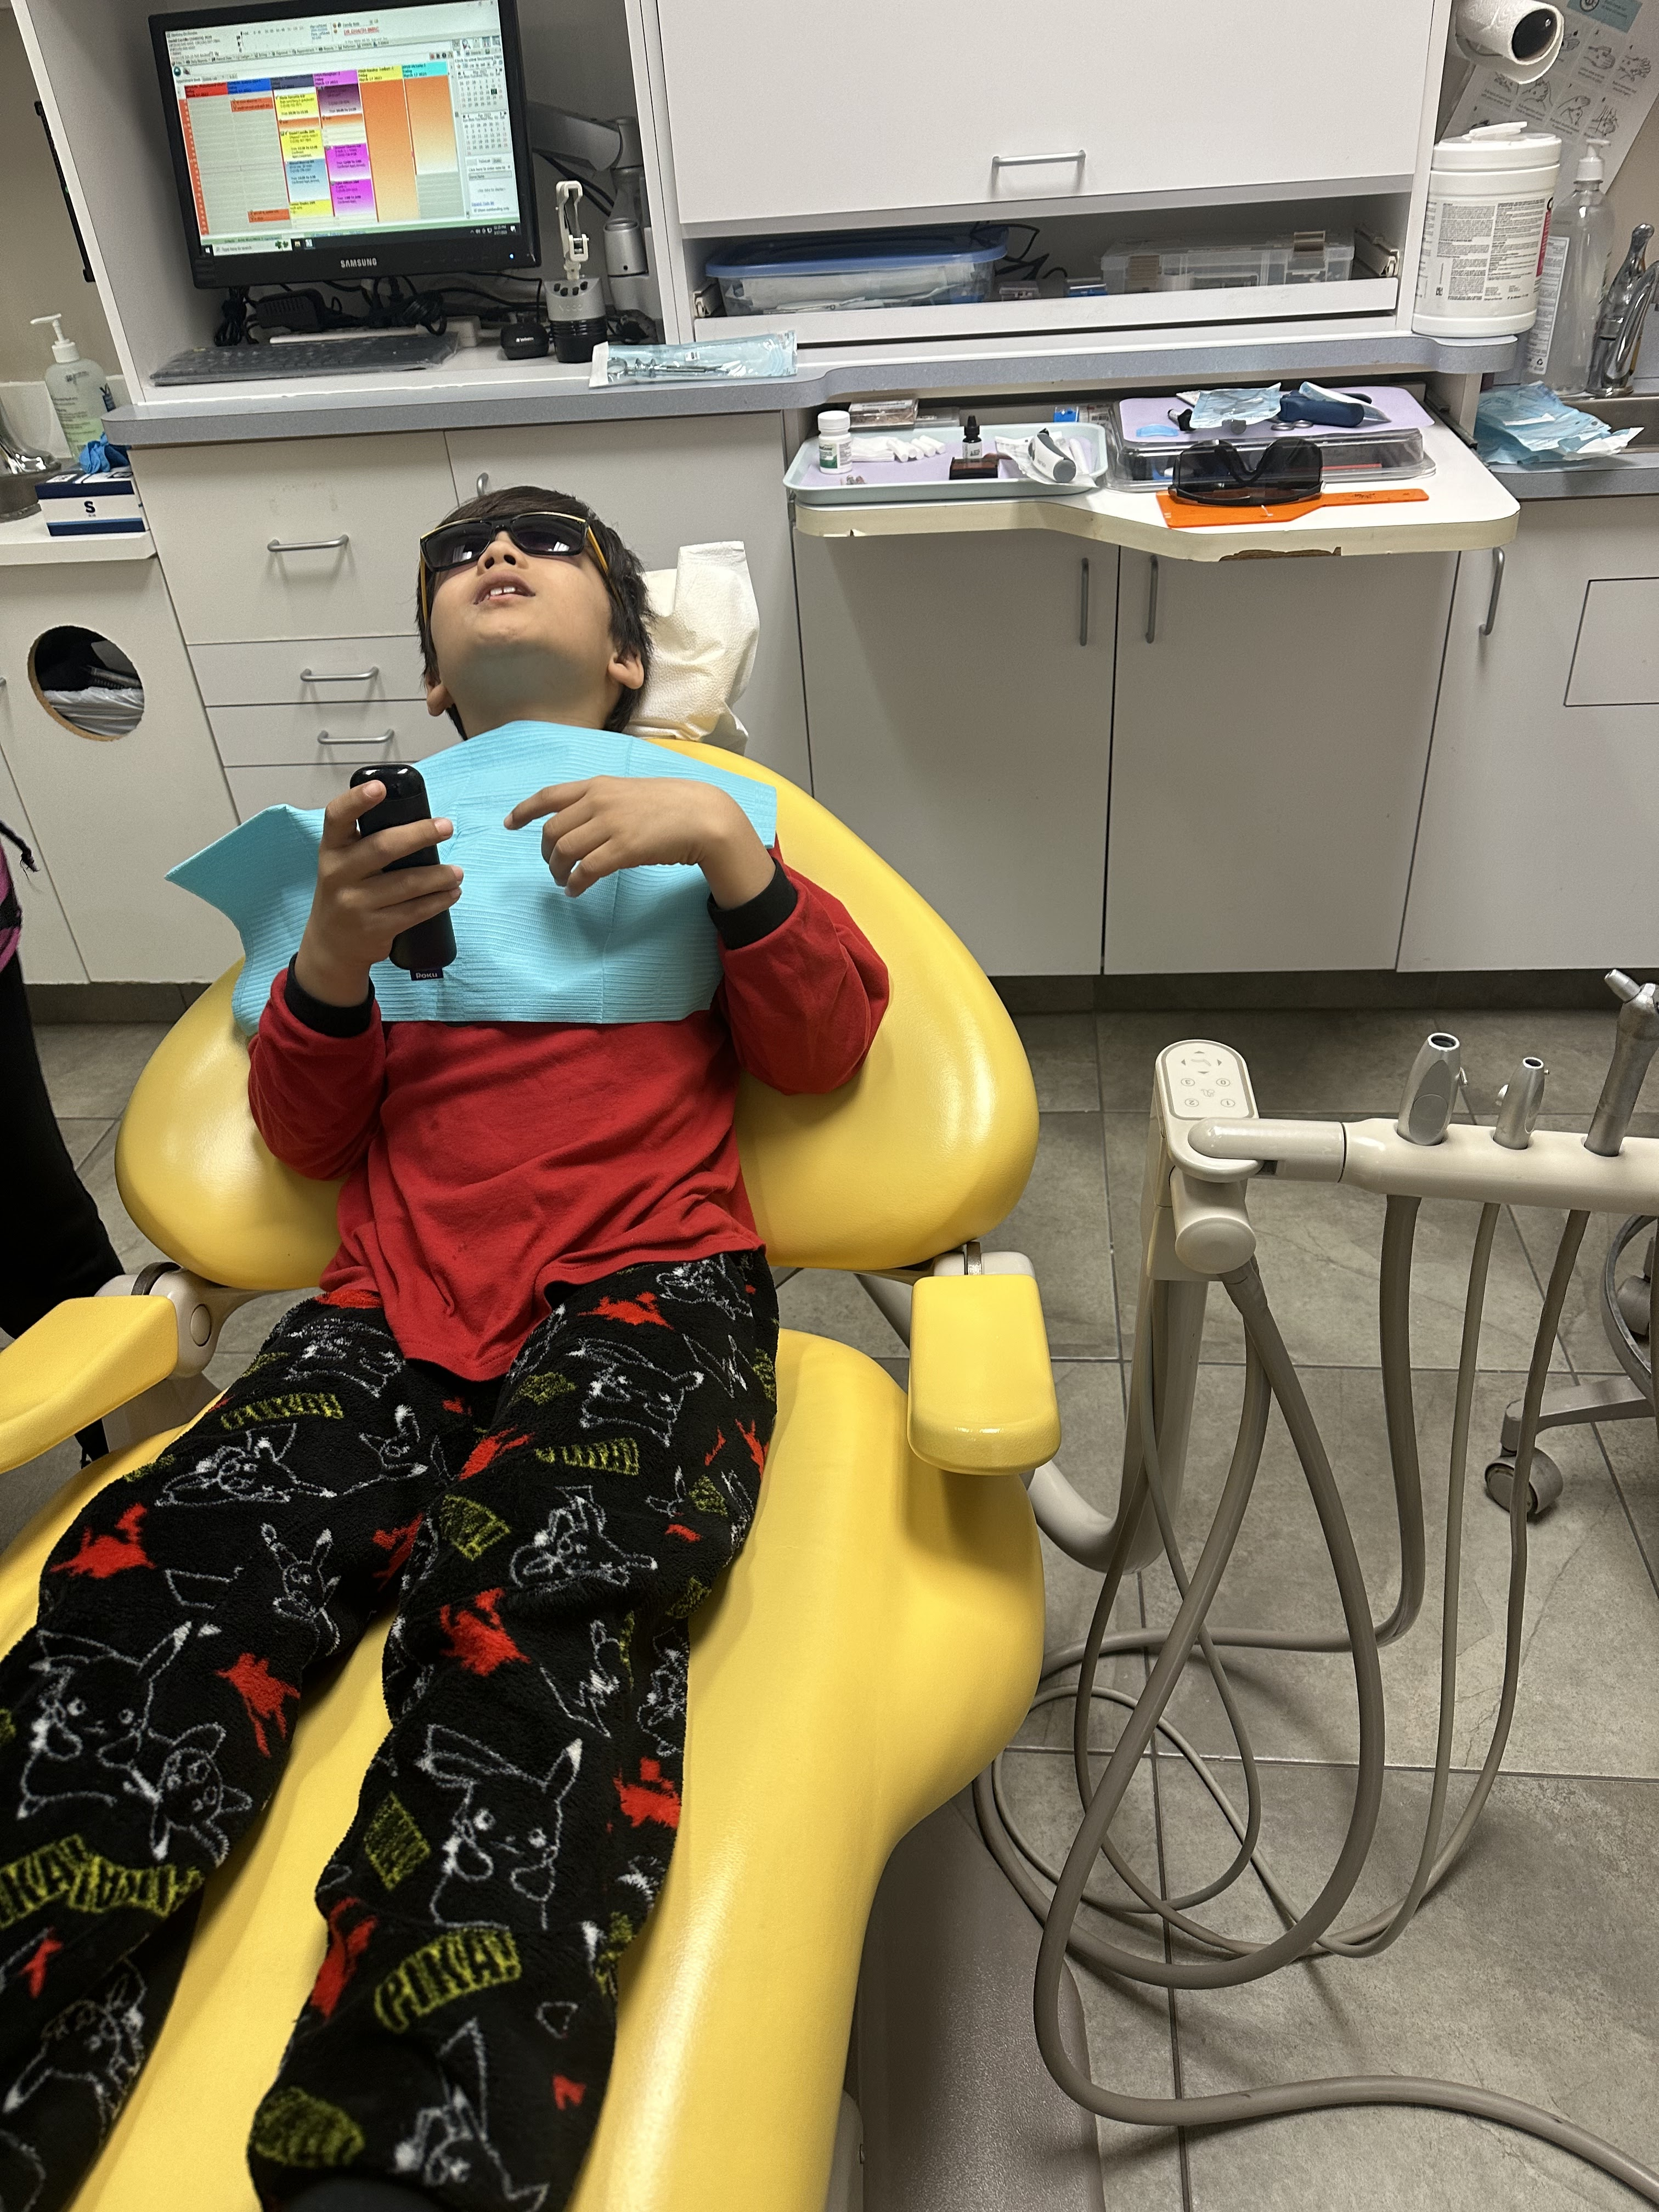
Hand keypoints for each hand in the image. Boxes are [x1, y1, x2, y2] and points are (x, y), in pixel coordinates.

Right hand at [293, 779, 462, 1007]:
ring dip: (439, 875)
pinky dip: (438, 901)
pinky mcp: (374, 928)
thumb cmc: (346, 891)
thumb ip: (366, 842)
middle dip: (420, 835)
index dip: (357, 800)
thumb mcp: (343, 863)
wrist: (331, 945)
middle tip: (446, 827)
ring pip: (406, 883)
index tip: (380, 787)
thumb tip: (420, 821)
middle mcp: (338, 873)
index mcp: (331, 849)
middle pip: (382, 847)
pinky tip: (452, 893)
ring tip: (457, 871)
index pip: (337, 817)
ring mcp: (355, 903)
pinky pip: (414, 911)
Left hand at [504, 776, 773, 908]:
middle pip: (552, 830)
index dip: (525, 810)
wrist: (705, 816)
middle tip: (553, 868)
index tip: (510, 823)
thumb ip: (604, 802)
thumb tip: (584, 822)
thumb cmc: (672, 806)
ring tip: (565, 882)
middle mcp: (599, 801)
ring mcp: (611, 824)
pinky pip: (587, 870)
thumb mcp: (631, 793)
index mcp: (598, 785)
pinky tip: (577, 891)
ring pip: (565, 851)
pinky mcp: (624, 848)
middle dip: (546, 853)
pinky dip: (576, 884)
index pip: (549, 795)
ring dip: (558, 871)